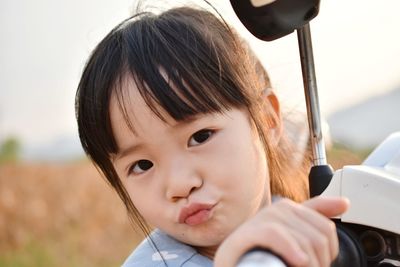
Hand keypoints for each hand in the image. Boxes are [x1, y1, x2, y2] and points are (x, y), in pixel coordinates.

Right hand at [214, 196, 349, 266]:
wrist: (235, 264)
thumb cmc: (260, 255)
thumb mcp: (291, 235)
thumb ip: (315, 216)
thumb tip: (344, 203)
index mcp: (288, 211)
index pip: (325, 226)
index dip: (328, 251)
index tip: (317, 263)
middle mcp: (275, 211)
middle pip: (319, 235)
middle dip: (319, 261)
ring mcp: (260, 221)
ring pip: (302, 238)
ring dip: (308, 263)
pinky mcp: (247, 234)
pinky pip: (275, 234)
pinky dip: (290, 249)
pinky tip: (296, 261)